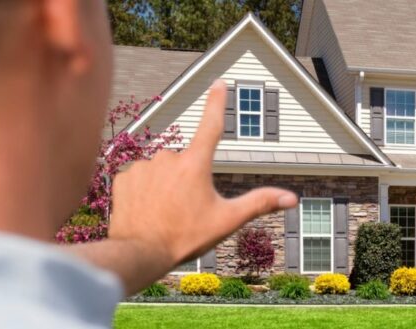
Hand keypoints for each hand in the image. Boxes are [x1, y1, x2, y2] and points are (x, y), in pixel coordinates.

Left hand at [109, 80, 297, 265]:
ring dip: (165, 185)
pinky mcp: (123, 177)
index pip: (211, 126)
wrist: (138, 253)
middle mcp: (168, 157)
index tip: (218, 82)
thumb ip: (259, 203)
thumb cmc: (185, 237)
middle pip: (186, 161)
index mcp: (195, 164)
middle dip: (188, 179)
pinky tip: (146, 210)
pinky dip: (145, 191)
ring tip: (165, 213)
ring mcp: (143, 166)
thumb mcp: (227, 221)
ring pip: (162, 170)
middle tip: (186, 209)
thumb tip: (292, 198)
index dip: (216, 103)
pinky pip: (140, 178)